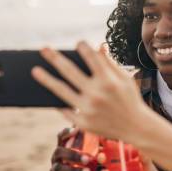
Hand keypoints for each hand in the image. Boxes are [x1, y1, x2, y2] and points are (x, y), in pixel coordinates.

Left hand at [31, 42, 155, 142]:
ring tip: (35, 70)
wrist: (136, 128)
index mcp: (108, 81)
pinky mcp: (83, 122)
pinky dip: (56, 101)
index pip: (91, 58)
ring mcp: (88, 109)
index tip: (77, 42)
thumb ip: (110, 63)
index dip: (83, 48)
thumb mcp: (125, 79)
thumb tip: (98, 46)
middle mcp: (97, 94)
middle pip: (70, 72)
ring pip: (61, 90)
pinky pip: (65, 108)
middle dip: (55, 58)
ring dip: (46, 79)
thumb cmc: (130, 99)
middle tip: (43, 49)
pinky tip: (47, 93)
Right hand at [49, 127, 92, 170]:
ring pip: (60, 169)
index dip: (67, 132)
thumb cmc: (81, 169)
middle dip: (73, 155)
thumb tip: (107, 138)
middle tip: (87, 159)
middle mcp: (56, 159)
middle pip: (59, 153)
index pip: (61, 137)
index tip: (77, 130)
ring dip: (74, 170)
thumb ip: (93, 149)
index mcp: (64, 149)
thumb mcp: (86, 158)